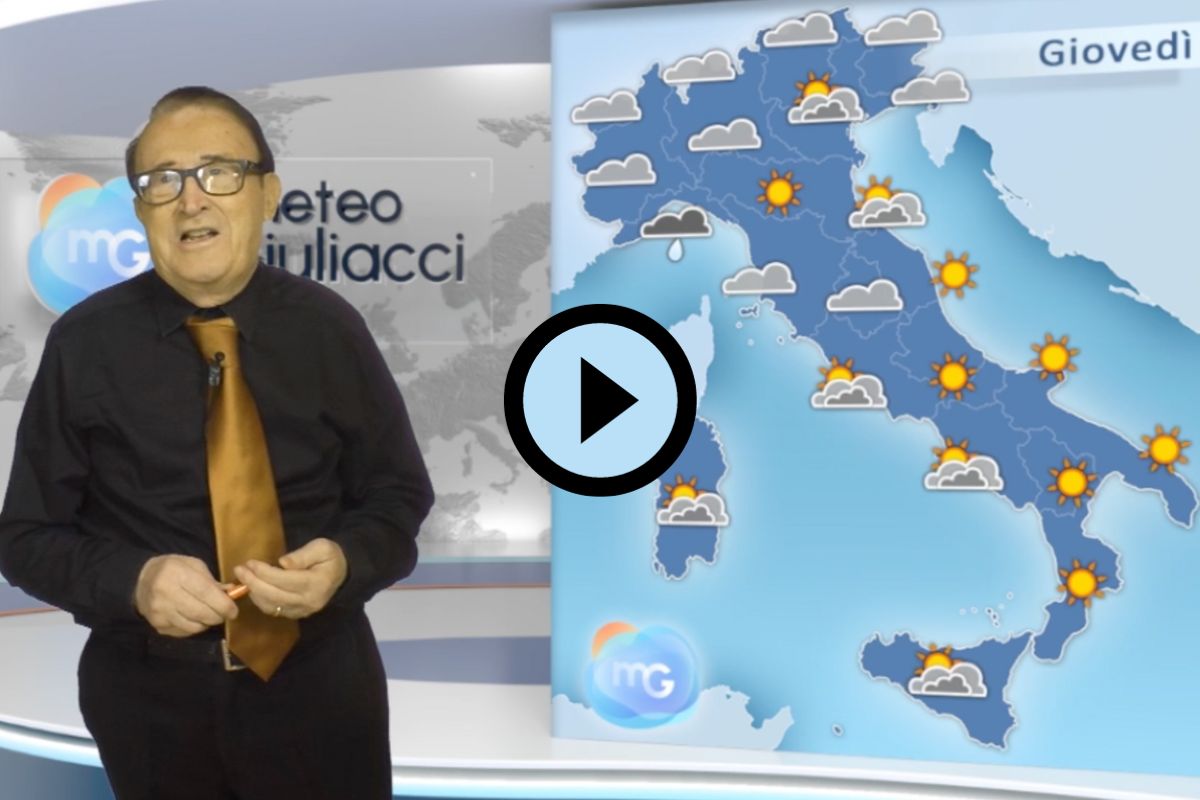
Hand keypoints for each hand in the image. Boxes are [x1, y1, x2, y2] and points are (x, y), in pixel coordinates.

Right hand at [135, 554, 238, 636]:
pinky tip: (195, 619)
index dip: (223, 604)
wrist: (141, 581)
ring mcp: (159, 612)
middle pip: (200, 612)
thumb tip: (231, 593)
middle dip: (218, 616)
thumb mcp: (193, 565)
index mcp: (176, 573)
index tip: (234, 610)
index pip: (205, 592)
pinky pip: (183, 632)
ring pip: (193, 626)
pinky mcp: (157, 624)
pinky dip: (195, 628)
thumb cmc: (173, 569)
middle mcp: (165, 593)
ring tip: (210, 615)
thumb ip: (212, 580)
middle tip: (226, 614)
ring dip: (207, 623)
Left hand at [232, 538, 346, 619]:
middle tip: (240, 570)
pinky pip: (273, 610)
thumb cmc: (330, 557)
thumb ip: (303, 555)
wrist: (341, 575)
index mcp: (317, 583)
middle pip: (274, 595)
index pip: (284, 580)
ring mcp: (302, 610)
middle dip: (253, 583)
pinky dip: (260, 600)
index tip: (250, 562)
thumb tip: (282, 563)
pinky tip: (254, 588)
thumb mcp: (322, 548)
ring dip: (254, 592)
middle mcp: (309, 601)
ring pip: (271, 605)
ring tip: (243, 578)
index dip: (264, 572)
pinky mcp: (296, 614)